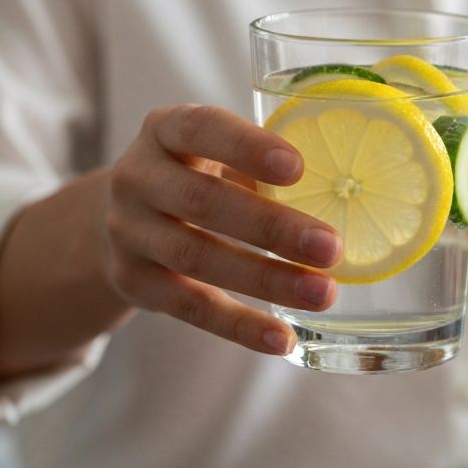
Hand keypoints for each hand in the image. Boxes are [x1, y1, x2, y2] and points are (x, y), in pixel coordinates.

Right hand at [0, 105, 340, 379]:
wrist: (123, 219)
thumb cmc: (195, 174)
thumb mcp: (216, 154)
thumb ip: (261, 166)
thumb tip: (344, 196)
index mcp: (164, 129)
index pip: (200, 129)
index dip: (247, 147)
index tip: (298, 168)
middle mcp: (137, 177)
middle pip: (203, 202)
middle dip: (271, 227)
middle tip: (330, 247)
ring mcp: (128, 231)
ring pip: (198, 258)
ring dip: (266, 280)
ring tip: (322, 293)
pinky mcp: (133, 282)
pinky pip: (191, 307)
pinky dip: (240, 325)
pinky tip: (282, 338)